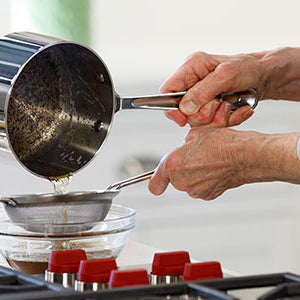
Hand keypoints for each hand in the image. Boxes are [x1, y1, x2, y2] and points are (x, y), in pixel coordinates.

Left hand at [148, 127, 299, 199]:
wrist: (245, 155)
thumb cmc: (223, 143)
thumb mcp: (195, 135)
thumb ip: (182, 146)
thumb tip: (184, 149)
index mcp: (172, 165)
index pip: (154, 183)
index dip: (155, 182)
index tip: (156, 182)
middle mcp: (181, 182)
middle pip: (174, 178)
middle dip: (182, 169)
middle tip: (195, 158)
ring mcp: (195, 190)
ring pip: (188, 183)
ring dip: (194, 174)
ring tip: (208, 162)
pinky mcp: (208, 195)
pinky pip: (201, 188)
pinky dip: (205, 181)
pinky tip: (215, 170)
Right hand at [162, 47, 299, 126]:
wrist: (264, 77)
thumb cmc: (248, 68)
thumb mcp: (227, 76)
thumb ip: (203, 91)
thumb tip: (184, 108)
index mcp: (190, 68)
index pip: (167, 91)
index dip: (171, 108)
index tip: (183, 119)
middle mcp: (192, 83)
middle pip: (182, 110)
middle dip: (202, 113)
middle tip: (219, 103)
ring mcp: (200, 96)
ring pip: (196, 120)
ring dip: (215, 117)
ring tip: (229, 104)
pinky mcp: (208, 107)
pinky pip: (210, 123)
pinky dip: (224, 120)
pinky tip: (235, 109)